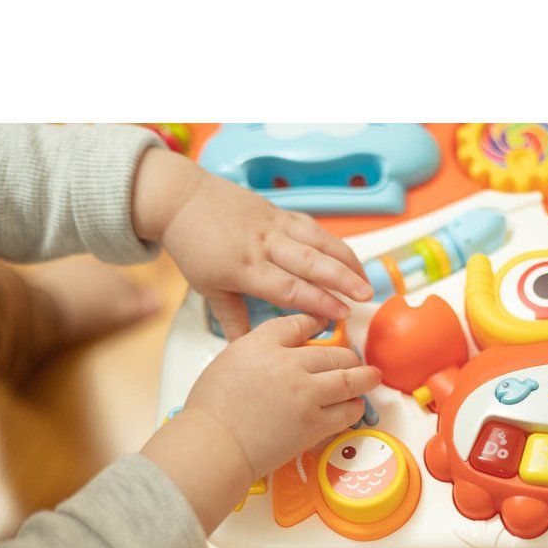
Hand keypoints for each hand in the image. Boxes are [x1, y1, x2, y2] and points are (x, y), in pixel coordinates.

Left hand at [132, 149, 372, 339]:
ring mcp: (274, 224)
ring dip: (345, 259)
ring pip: (318, 241)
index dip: (318, 302)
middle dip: (341, 279)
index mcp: (245, 267)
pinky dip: (332, 242)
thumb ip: (231, 317)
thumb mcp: (207, 287)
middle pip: (310, 262)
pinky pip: (311, 227)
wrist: (181, 198)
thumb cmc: (193, 245)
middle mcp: (264, 244)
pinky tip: (348, 257)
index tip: (341, 315)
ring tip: (366, 279)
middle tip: (366, 296)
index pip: (288, 287)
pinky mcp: (279, 212)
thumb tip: (244, 349)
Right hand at [140, 314, 381, 532]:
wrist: (214, 446)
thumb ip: (258, 350)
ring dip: (363, 377)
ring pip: (348, 378)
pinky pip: (346, 411)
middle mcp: (287, 364)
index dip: (315, 324)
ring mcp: (305, 394)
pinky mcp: (314, 424)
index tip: (323, 327)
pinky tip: (356, 405)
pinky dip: (355, 407)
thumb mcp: (229, 361)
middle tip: (354, 360)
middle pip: (331, 351)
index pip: (298, 324)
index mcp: (261, 344)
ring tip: (372, 377)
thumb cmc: (211, 410)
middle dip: (347, 356)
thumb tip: (280, 352)